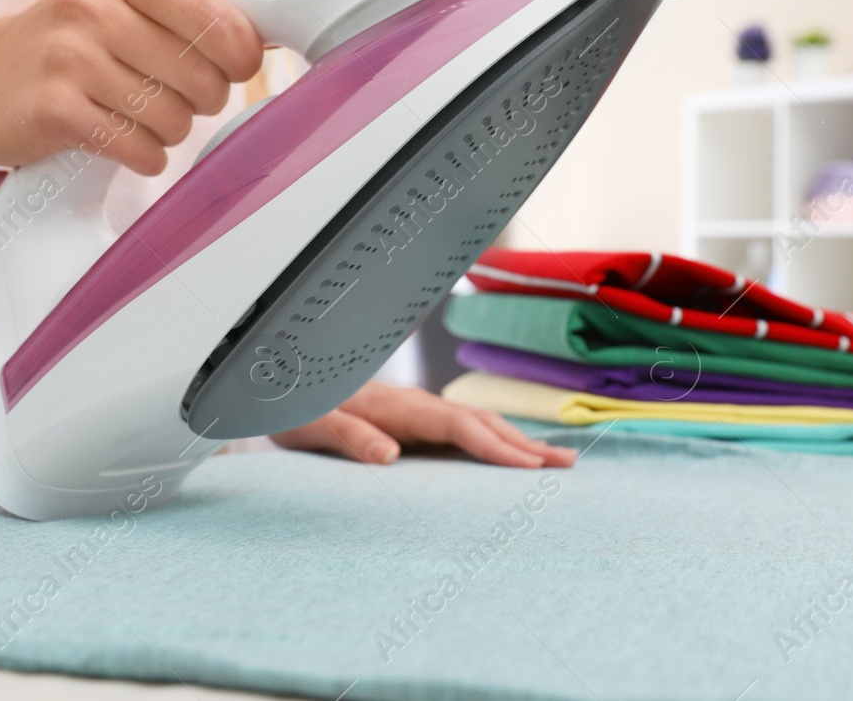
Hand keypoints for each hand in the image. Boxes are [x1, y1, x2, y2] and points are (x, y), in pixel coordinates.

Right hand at [0, 0, 262, 173]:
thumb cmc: (61, 45)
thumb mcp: (114, 4)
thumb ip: (180, 14)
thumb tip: (259, 41)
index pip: (215, 16)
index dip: (241, 53)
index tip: (238, 68)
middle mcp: (92, 9)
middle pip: (201, 76)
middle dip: (204, 100)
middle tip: (179, 100)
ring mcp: (69, 59)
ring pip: (173, 117)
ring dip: (169, 131)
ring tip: (140, 119)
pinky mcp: (55, 111)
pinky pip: (139, 149)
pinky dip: (145, 156)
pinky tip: (125, 143)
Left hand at [271, 382, 577, 467]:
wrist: (285, 384)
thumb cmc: (297, 409)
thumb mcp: (310, 426)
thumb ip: (347, 437)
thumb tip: (387, 454)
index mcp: (398, 407)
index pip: (459, 427)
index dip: (496, 447)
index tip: (530, 467)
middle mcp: (416, 405)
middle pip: (481, 422)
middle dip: (525, 444)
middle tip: (567, 466)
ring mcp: (418, 410)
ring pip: (478, 423)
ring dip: (517, 441)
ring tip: (555, 460)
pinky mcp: (414, 420)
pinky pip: (465, 429)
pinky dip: (496, 439)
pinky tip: (510, 452)